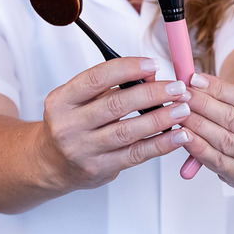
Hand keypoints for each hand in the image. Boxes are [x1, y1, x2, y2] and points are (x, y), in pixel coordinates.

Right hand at [39, 57, 193, 191]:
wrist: (51, 162)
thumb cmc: (71, 124)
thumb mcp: (77, 100)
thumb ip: (108, 88)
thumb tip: (149, 75)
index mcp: (61, 101)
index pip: (96, 79)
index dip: (127, 68)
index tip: (152, 64)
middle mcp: (69, 126)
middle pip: (116, 105)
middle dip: (152, 93)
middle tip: (176, 88)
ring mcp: (84, 150)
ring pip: (129, 131)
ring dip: (161, 118)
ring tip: (182, 109)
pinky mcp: (100, 168)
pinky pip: (136, 154)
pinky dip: (160, 144)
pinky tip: (177, 136)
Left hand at [178, 72, 233, 188]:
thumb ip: (229, 91)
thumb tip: (195, 81)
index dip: (219, 88)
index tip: (195, 79)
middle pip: (233, 120)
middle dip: (203, 104)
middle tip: (182, 94)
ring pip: (223, 140)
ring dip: (196, 124)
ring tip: (179, 111)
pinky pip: (216, 161)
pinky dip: (197, 147)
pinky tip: (184, 134)